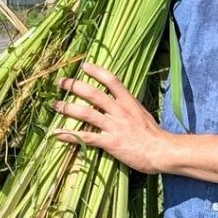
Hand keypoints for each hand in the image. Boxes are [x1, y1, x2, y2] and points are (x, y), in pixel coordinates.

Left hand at [52, 63, 170, 173]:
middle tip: (61, 82)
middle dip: (74, 86)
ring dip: (67, 108)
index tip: (84, 66)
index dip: (96, 71)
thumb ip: (129, 106)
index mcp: (129, 102)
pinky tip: (56, 134)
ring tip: (55, 105)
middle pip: (93, 94)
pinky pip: (86, 137)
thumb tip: (119, 100)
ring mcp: (114, 127)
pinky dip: (69, 135)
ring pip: (86, 113)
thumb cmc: (155, 135)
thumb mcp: (143, 114)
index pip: (112, 80)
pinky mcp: (110, 142)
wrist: (162, 151)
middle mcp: (119, 111)